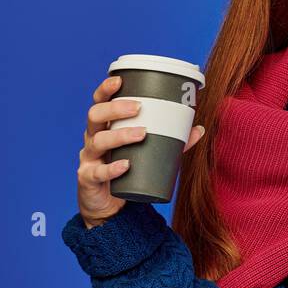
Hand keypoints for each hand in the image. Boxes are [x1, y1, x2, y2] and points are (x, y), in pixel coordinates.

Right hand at [76, 74, 204, 227]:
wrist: (109, 207)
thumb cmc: (127, 171)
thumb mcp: (145, 153)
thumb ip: (170, 141)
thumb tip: (199, 128)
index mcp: (104, 127)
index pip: (99, 102)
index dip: (105, 90)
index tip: (119, 80)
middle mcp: (93, 139)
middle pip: (94, 116)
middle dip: (115, 108)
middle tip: (138, 107)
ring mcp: (88, 159)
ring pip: (98, 141)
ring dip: (120, 135)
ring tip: (142, 133)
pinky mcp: (88, 179)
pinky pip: (98, 172)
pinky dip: (112, 169)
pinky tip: (126, 165)